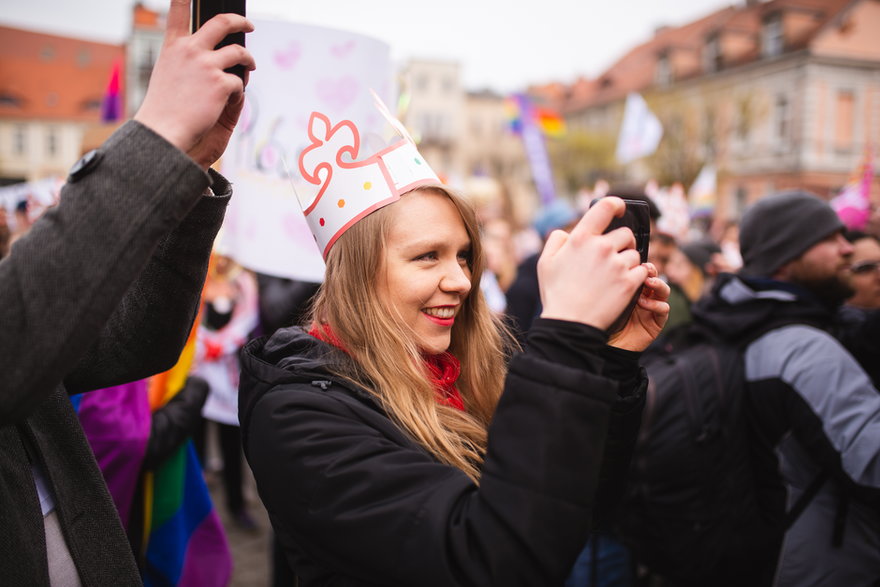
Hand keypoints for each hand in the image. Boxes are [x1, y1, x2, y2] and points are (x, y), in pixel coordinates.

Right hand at [133, 0, 255, 169]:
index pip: (179, 12)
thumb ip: (185, 59)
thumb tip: (211, 56)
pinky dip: (238, 91)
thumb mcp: (167, 74)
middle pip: (222, 23)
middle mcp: (191, 50)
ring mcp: (207, 65)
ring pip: (239, 53)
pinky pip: (240, 82)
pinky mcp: (222, 83)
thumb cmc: (164, 109)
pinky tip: (228, 99)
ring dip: (248, 60)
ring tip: (249, 66)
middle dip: (240, 21)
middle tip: (248, 24)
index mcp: (174, 46)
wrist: (163, 130)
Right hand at [538, 197, 647, 329]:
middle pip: (625, 234)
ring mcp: (617, 265)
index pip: (606, 207)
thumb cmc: (556, 294)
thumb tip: (567, 232)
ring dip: (628, 262)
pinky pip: (642, 271)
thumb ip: (556, 241)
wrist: (570, 324)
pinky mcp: (629, 283)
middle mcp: (601, 247)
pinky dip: (636, 277)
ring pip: (635, 254)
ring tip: (614, 276)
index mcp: (580, 238)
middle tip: (613, 258)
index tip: (620, 209)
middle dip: (622, 244)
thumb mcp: (546, 263)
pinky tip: (623, 286)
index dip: (616, 205)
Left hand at [608, 263, 669, 350]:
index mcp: (631, 288)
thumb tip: (613, 263)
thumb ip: (613, 284)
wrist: (607, 346)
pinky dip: (655, 305)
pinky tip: (643, 303)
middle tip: (644, 269)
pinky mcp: (656, 322)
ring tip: (648, 283)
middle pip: (654, 278)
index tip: (634, 259)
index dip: (640, 264)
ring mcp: (652, 309)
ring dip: (657, 284)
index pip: (640, 271)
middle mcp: (644, 296)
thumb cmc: (603, 320)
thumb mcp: (607, 297)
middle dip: (651, 271)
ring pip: (663, 291)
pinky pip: (663, 309)